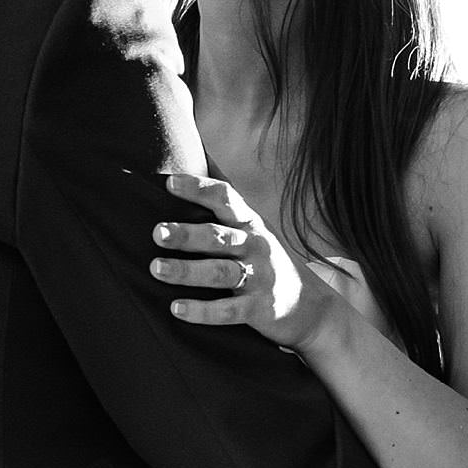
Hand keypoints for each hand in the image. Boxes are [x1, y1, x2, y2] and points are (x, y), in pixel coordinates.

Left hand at [149, 173, 343, 353]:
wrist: (312, 306)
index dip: (198, 188)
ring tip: (156, 269)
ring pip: (220, 272)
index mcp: (250, 223)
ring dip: (188, 271)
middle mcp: (255, 246)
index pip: (225, 198)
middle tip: (157, 232)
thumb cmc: (267, 260)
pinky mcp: (260, 309)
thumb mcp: (253, 228)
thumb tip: (190, 156)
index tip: (169, 182)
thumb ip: (224, 204)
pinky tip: (177, 309)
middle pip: (219, 236)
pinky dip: (203, 310)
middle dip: (187, 234)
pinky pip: (229, 310)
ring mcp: (259, 278)